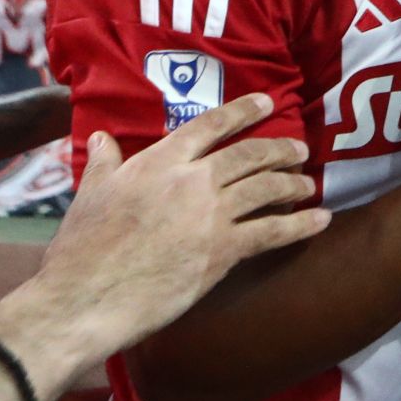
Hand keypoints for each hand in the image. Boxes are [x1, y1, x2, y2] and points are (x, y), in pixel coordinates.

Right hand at [33, 94, 327, 360]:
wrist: (85, 298)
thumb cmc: (81, 248)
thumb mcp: (90, 194)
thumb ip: (105, 163)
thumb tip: (102, 137)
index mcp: (160, 162)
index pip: (211, 125)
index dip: (244, 111)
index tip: (267, 103)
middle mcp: (192, 181)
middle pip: (250, 155)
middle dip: (279, 149)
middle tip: (298, 148)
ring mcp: (211, 215)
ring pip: (267, 188)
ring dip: (294, 184)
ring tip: (308, 184)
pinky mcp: (224, 250)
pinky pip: (273, 231)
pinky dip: (301, 224)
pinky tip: (320, 220)